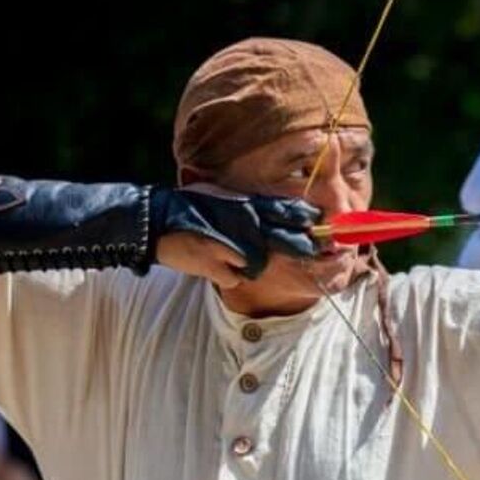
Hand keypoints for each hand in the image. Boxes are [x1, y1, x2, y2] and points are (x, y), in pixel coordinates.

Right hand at [153, 184, 318, 284]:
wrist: (158, 221)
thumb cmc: (194, 210)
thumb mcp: (226, 201)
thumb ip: (252, 209)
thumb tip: (284, 216)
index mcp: (247, 206)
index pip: (287, 211)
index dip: (307, 220)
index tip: (322, 224)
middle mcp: (245, 224)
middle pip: (285, 241)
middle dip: (300, 247)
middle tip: (311, 251)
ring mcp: (233, 247)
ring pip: (258, 265)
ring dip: (249, 264)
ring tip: (227, 253)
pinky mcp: (219, 268)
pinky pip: (235, 277)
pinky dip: (227, 274)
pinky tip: (211, 264)